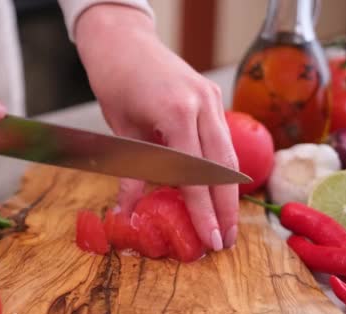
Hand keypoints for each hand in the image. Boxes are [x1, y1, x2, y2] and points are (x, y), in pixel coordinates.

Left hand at [75, 4, 238, 250]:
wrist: (122, 40)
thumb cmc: (116, 82)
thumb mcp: (121, 131)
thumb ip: (131, 173)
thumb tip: (129, 213)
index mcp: (177, 112)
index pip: (195, 174)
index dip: (204, 211)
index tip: (211, 239)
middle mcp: (203, 104)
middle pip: (223, 168)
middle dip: (227, 208)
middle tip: (227, 241)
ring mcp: (211, 97)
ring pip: (229, 154)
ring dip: (229, 191)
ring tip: (228, 222)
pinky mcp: (212, 95)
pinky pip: (222, 138)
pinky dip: (223, 167)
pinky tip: (220, 189)